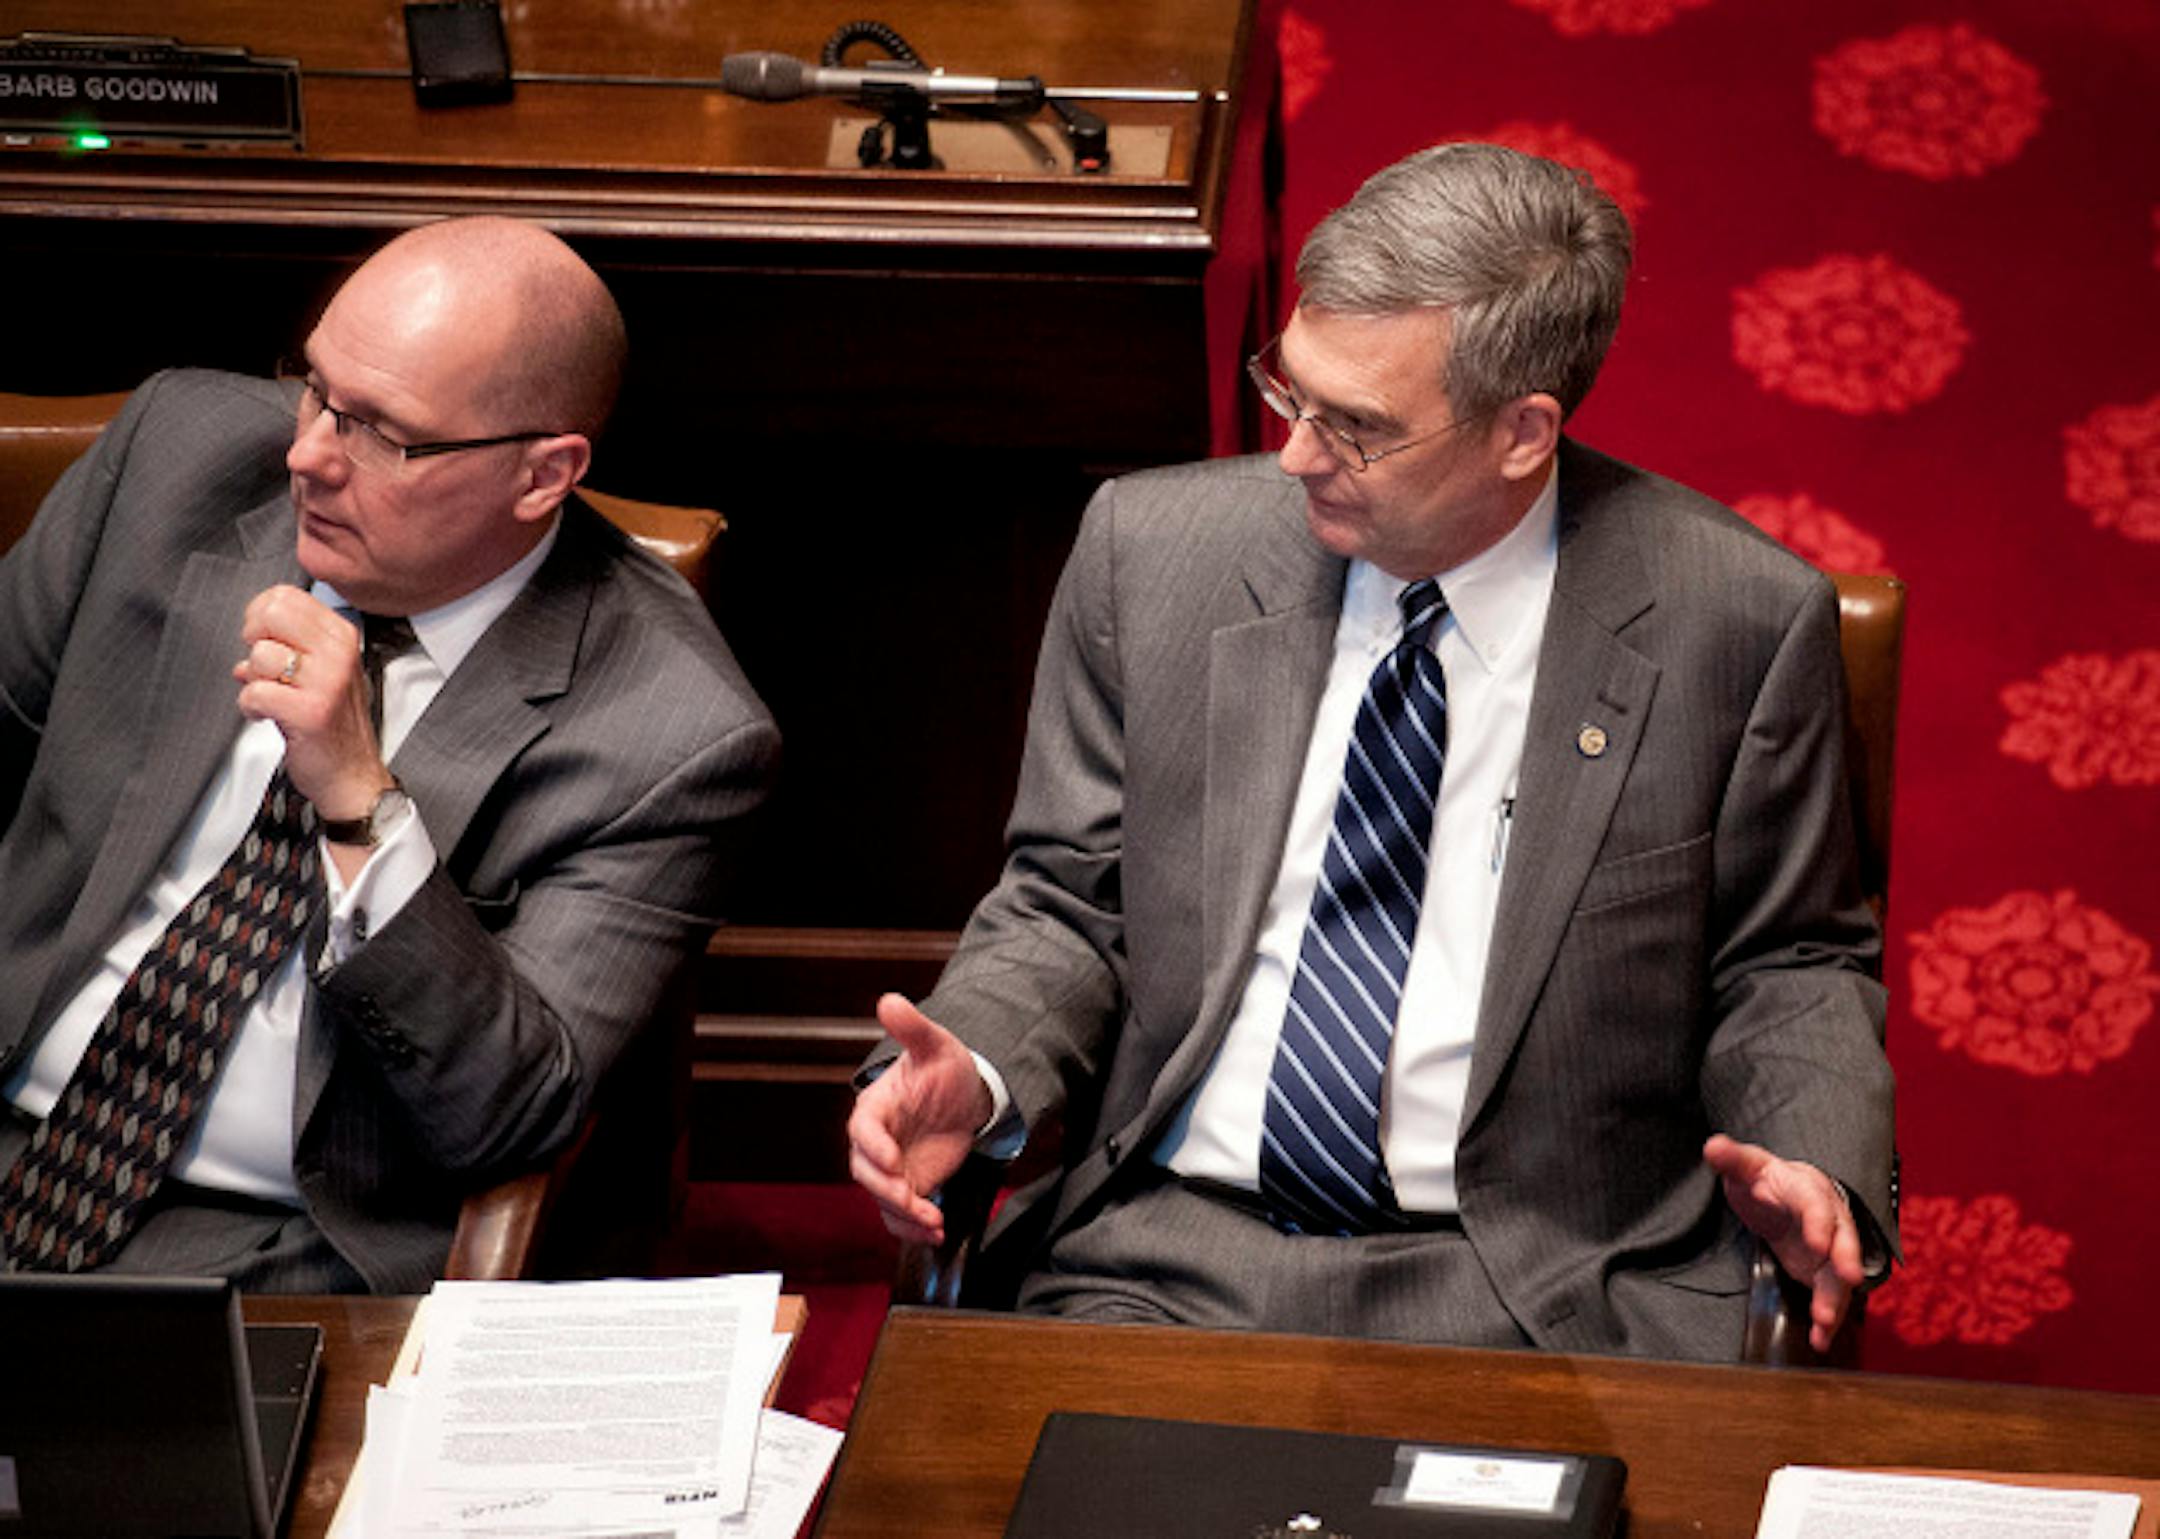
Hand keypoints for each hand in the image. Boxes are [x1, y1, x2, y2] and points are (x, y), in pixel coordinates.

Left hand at [233, 585, 394, 825]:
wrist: (352, 774)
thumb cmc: (335, 724)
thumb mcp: (324, 672)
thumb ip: (293, 645)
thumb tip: (250, 632)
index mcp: (341, 637)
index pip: (286, 597)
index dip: (261, 616)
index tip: (266, 640)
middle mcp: (338, 653)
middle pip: (271, 613)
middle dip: (253, 639)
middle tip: (263, 665)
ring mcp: (326, 681)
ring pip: (259, 656)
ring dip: (253, 680)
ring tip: (270, 695)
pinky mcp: (309, 711)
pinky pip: (254, 693)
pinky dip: (251, 708)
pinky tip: (268, 715)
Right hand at [846, 993, 995, 1246]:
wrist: (962, 1097)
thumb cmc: (942, 1069)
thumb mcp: (934, 1046)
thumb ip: (912, 1028)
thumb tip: (890, 1000)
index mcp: (874, 1109)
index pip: (863, 1131)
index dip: (875, 1148)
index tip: (895, 1162)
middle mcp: (876, 1143)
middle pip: (867, 1173)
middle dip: (887, 1190)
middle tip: (913, 1199)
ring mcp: (891, 1169)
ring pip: (883, 1201)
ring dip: (904, 1216)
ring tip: (932, 1223)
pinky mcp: (908, 1187)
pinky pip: (901, 1215)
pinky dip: (915, 1227)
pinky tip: (937, 1231)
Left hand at [1703, 1133, 1865, 1353]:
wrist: (1782, 1195)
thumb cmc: (1766, 1179)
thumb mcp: (1747, 1166)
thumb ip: (1731, 1159)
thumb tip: (1712, 1146)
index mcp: (1808, 1189)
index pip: (1816, 1204)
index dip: (1819, 1222)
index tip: (1818, 1242)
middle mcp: (1829, 1219)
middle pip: (1843, 1238)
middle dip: (1845, 1259)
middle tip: (1848, 1279)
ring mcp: (1830, 1248)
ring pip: (1838, 1273)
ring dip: (1835, 1298)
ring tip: (1825, 1321)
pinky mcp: (1824, 1272)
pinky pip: (1830, 1295)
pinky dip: (1827, 1319)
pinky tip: (1820, 1340)